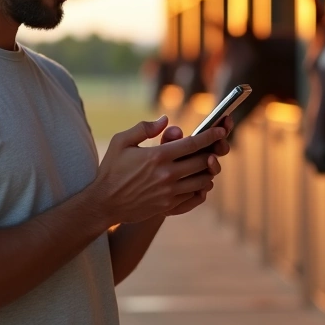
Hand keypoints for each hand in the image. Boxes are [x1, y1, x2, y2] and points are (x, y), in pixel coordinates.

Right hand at [91, 116, 228, 224]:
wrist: (104, 203)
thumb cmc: (111, 169)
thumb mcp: (121, 142)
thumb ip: (144, 128)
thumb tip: (165, 119)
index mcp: (158, 156)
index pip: (193, 144)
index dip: (210, 136)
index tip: (220, 131)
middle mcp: (167, 174)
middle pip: (203, 162)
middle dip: (213, 153)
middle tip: (215, 148)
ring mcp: (169, 192)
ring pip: (202, 181)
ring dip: (208, 172)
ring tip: (206, 166)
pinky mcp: (169, 205)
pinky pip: (194, 197)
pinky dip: (200, 188)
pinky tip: (198, 183)